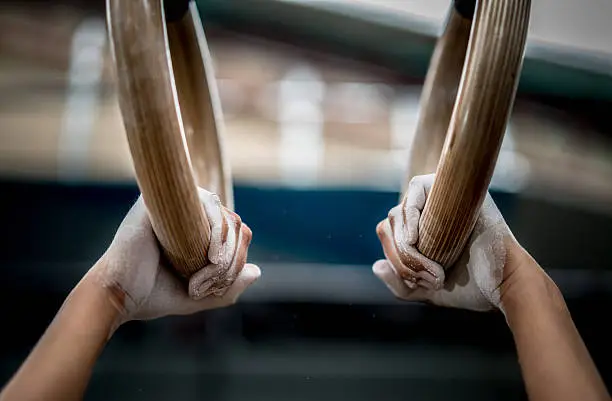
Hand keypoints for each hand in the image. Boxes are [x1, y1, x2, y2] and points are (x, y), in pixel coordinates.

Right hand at [88, 188, 259, 323]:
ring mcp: (173, 204)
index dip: (239, 255)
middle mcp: (184, 213)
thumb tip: (256, 271)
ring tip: (208, 274)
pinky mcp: (162, 200)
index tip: (223, 282)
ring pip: (224, 215)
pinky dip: (217, 229)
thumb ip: (227, 287)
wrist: (118, 295)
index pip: (233, 231)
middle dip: (234, 256)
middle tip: (215, 282)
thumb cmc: (151, 295)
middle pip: (233, 223)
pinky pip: (206, 202)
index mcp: (192, 230)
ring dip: (226, 250)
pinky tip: (212, 256)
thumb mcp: (197, 296)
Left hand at [373, 174, 519, 311]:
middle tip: (428, 278)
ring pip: (399, 212)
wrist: (503, 285)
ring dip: (408, 248)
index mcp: (422, 232)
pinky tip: (416, 239)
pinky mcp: (456, 189)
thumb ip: (401, 284)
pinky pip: (416, 187)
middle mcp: (430, 213)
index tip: (415, 281)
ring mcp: (443, 199)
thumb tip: (377, 266)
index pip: (388, 232)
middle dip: (401, 256)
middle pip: (391, 222)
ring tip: (434, 271)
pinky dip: (410, 214)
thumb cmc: (472, 288)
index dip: (393, 256)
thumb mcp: (427, 291)